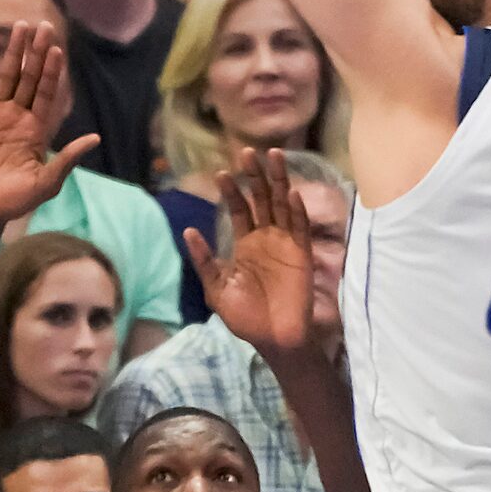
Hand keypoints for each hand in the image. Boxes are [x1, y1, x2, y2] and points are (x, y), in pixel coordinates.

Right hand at [0, 21, 99, 222]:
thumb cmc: (17, 200)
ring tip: (18, 28)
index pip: (46, 93)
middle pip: (29, 77)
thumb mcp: (47, 183)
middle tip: (42, 26)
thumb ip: (67, 159)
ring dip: (12, 54)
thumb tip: (95, 138)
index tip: (56, 50)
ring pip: (6, 78)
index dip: (51, 72)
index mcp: (37, 127)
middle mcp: (18, 116)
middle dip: (35, 53)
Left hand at [184, 148, 314, 355]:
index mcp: (245, 243)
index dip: (231, 191)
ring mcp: (285, 243)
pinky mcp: (302, 254)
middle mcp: (266, 237)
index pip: (238, 209)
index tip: (221, 173)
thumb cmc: (245, 317)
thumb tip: (188, 231)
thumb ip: (205, 260)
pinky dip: (296, 211)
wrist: (273, 339)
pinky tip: (291, 194)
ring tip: (272, 156)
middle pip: (261, 198)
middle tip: (247, 152)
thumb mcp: (217, 288)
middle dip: (254, 176)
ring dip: (278, 181)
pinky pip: (300, 228)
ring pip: (283, 204)